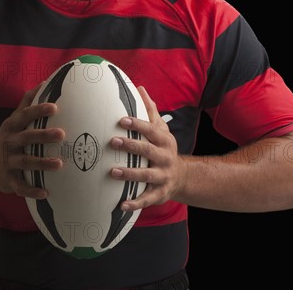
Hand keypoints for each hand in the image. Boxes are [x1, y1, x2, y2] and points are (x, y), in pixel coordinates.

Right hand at [0, 83, 64, 198]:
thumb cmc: (11, 137)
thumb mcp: (14, 118)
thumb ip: (28, 101)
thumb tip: (45, 82)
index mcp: (12, 126)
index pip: (25, 115)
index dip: (38, 110)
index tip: (54, 107)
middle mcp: (9, 142)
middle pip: (26, 138)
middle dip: (43, 136)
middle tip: (61, 134)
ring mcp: (8, 162)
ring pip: (25, 162)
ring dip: (42, 163)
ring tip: (60, 164)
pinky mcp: (8, 180)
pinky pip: (20, 186)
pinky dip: (32, 190)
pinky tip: (45, 192)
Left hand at [110, 86, 183, 210]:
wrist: (181, 176)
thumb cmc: (163, 147)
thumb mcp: (160, 129)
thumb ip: (150, 110)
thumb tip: (140, 88)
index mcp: (164, 140)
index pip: (150, 130)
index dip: (137, 124)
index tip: (121, 120)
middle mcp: (165, 158)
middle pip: (148, 151)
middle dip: (130, 146)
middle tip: (112, 142)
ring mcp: (163, 176)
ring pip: (146, 175)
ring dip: (129, 174)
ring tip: (112, 172)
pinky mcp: (159, 194)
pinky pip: (147, 199)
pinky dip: (134, 203)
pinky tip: (121, 205)